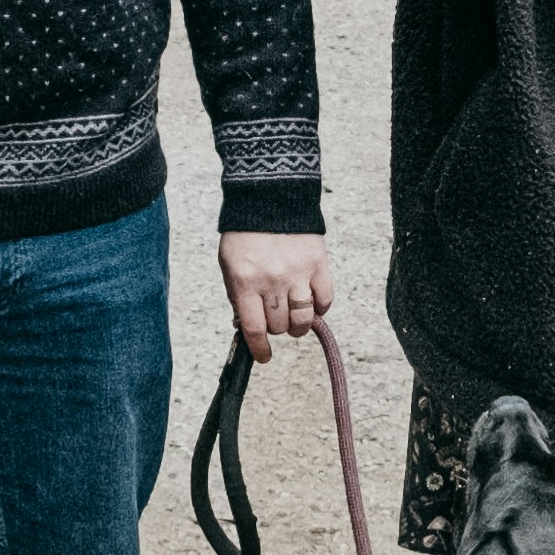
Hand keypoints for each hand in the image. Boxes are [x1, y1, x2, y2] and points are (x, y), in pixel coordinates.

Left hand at [218, 230, 332, 362]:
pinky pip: (325, 299)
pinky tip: (312, 305)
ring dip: (298, 326)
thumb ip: (238, 296)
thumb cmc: (245, 235)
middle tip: (275, 320)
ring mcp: (298, 273)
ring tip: (295, 321)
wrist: (270, 198)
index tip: (264, 355)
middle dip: (276, 329)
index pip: (255, 329)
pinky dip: (320, 308)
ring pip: (303, 319)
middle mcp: (272, 281)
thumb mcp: (229, 265)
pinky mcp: (318, 264)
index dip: (259, 349)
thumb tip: (247, 327)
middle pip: (279, 325)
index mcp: (245, 282)